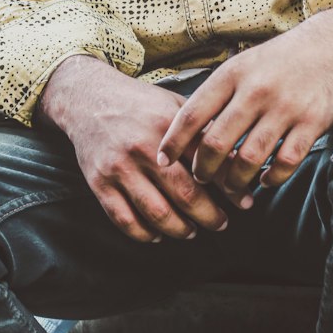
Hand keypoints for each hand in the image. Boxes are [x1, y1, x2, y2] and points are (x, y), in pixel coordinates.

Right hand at [37, 56, 228, 243]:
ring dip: (179, 229)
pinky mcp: (98, 183)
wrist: (88, 98)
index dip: (231, 188)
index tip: (245, 203)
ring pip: (156, 213)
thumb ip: (203, 133)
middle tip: (220, 223)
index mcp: (167, 126)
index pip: (207, 164)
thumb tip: (237, 161)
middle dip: (209, 216)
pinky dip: (144, 234)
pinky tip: (157, 235)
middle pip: (185, 195)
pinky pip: (124, 220)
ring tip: (191, 231)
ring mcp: (118, 168)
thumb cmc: (139, 104)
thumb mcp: (175, 107)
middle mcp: (142, 148)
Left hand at [157, 0, 332, 200]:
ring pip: (248, 159)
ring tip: (231, 186)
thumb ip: (217, 95)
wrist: (332, 44)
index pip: (192, 114)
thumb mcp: (241, 65)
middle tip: (200, 179)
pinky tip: (264, 180)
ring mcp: (285, 108)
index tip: (163, 161)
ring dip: (234, 180)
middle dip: (203, 169)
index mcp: (232, 74)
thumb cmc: (278, 60)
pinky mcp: (313, 123)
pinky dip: (270, 178)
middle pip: (216, 143)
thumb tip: (187, 134)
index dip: (173, 142)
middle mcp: (256, 91)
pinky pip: (285, 163)